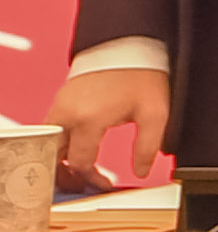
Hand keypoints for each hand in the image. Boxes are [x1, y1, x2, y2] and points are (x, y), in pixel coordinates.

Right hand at [55, 64, 168, 187]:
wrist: (127, 45)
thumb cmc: (140, 74)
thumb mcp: (155, 112)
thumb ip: (147, 145)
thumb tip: (141, 171)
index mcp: (88, 119)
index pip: (79, 162)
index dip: (92, 178)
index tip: (106, 183)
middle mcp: (67, 113)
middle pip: (54, 156)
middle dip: (66, 175)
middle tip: (81, 186)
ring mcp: (60, 105)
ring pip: (50, 143)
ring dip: (61, 160)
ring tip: (79, 172)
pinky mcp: (60, 100)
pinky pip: (52, 129)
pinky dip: (60, 144)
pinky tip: (77, 150)